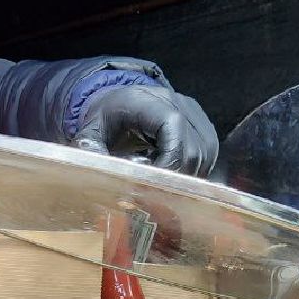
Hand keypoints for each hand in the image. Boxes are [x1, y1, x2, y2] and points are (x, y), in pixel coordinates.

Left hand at [73, 86, 218, 176]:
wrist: (122, 102)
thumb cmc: (107, 117)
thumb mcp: (91, 131)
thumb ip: (90, 149)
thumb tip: (93, 174)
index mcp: (151, 102)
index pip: (174, 127)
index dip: (168, 160)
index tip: (152, 185)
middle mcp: (180, 104)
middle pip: (193, 149)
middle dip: (175, 177)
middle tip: (154, 196)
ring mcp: (196, 115)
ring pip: (204, 156)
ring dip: (185, 177)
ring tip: (161, 185)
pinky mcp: (204, 127)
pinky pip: (208, 156)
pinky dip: (193, 172)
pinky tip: (172, 177)